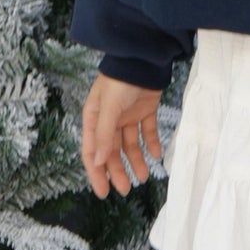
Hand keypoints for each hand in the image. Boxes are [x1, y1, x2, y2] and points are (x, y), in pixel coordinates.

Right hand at [81, 72, 165, 198]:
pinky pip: (147, 132)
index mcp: (95, 119)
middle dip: (118, 171)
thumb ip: (105, 135)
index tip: (104, 192)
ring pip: (130, 145)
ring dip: (136, 160)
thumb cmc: (120, 80)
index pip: (92, 152)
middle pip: (112, 152)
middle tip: (127, 189)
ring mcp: (127, 115)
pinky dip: (151, 144)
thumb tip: (99, 162)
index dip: (97, 173)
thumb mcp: (109, 108)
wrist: (144, 57)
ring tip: (144, 176)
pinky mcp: (144, 110)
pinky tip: (156, 155)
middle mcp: (109, 119)